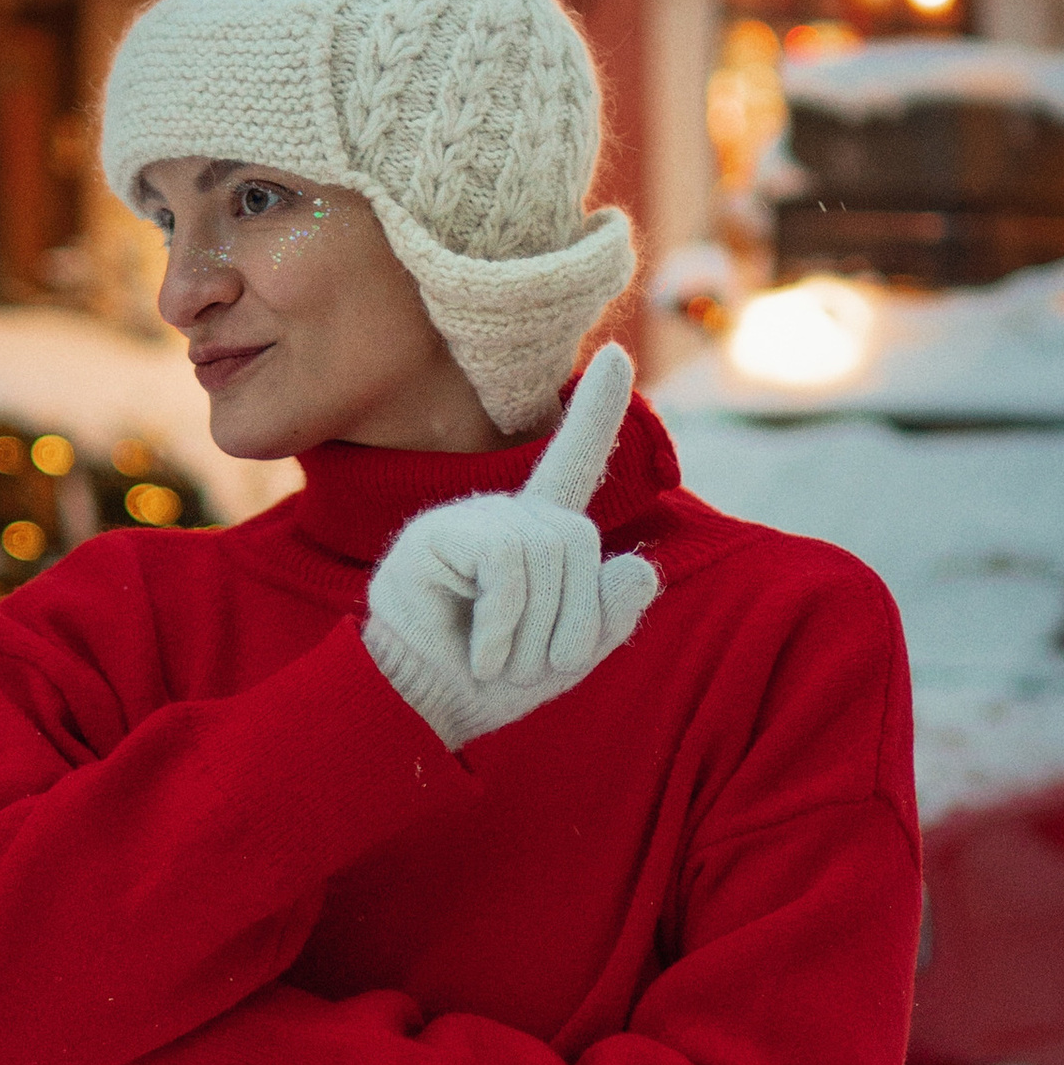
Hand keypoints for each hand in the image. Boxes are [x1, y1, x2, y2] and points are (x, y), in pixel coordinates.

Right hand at [363, 344, 660, 751]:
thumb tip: (638, 568)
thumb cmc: (493, 681)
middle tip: (534, 664)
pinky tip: (480, 652)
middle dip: (573, 619)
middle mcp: (506, 515)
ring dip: (537, 632)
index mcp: (539, 533)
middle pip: (579, 538)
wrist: (425, 709)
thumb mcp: (571, 654)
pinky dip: (506, 624)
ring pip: (548, 553)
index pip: (575, 460)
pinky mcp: (435, 538)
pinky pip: (507, 564)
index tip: (620, 355)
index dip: (597, 410)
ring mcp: (468, 521)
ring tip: (500, 661)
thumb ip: (611, 615)